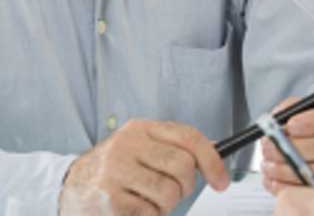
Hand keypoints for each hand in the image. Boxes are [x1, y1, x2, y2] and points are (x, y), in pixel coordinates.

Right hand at [60, 118, 228, 215]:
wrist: (69, 186)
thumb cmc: (114, 167)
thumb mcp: (141, 146)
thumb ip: (172, 146)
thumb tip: (213, 153)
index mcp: (141, 128)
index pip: (189, 137)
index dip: (212, 160)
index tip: (222, 180)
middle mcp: (129, 144)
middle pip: (183, 166)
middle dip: (186, 186)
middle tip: (176, 192)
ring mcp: (116, 171)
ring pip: (168, 193)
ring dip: (167, 205)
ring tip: (150, 201)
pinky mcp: (108, 199)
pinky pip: (149, 212)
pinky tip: (135, 209)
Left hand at [261, 98, 313, 193]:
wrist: (306, 150)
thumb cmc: (300, 125)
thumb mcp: (295, 109)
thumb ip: (287, 110)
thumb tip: (276, 123)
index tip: (291, 125)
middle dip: (296, 147)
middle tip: (269, 146)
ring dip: (288, 169)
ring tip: (268, 164)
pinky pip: (310, 192)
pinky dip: (287, 186)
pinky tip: (272, 179)